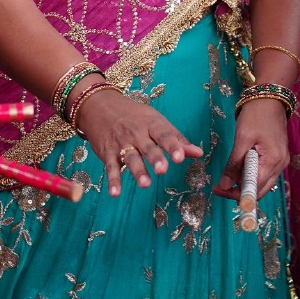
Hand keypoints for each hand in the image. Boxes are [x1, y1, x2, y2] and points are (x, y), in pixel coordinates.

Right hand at [78, 85, 201, 195]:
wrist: (100, 105)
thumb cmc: (134, 116)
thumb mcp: (156, 122)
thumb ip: (177, 139)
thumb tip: (199, 153)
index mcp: (152, 124)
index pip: (164, 135)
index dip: (173, 146)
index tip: (181, 157)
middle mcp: (136, 133)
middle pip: (147, 147)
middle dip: (155, 158)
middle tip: (162, 169)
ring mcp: (121, 143)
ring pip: (130, 158)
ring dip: (137, 171)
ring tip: (145, 184)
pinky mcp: (107, 153)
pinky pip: (110, 167)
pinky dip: (112, 180)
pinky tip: (115, 193)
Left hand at [211, 100, 289, 199]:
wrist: (270, 97)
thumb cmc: (256, 115)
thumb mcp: (242, 139)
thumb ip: (234, 164)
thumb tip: (224, 185)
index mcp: (273, 161)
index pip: (254, 188)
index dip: (236, 194)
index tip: (219, 190)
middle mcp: (280, 165)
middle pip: (259, 189)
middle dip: (238, 191)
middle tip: (219, 186)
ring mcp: (280, 161)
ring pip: (261, 183)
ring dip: (244, 184)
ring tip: (225, 179)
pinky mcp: (277, 157)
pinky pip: (264, 174)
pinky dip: (250, 176)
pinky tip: (238, 171)